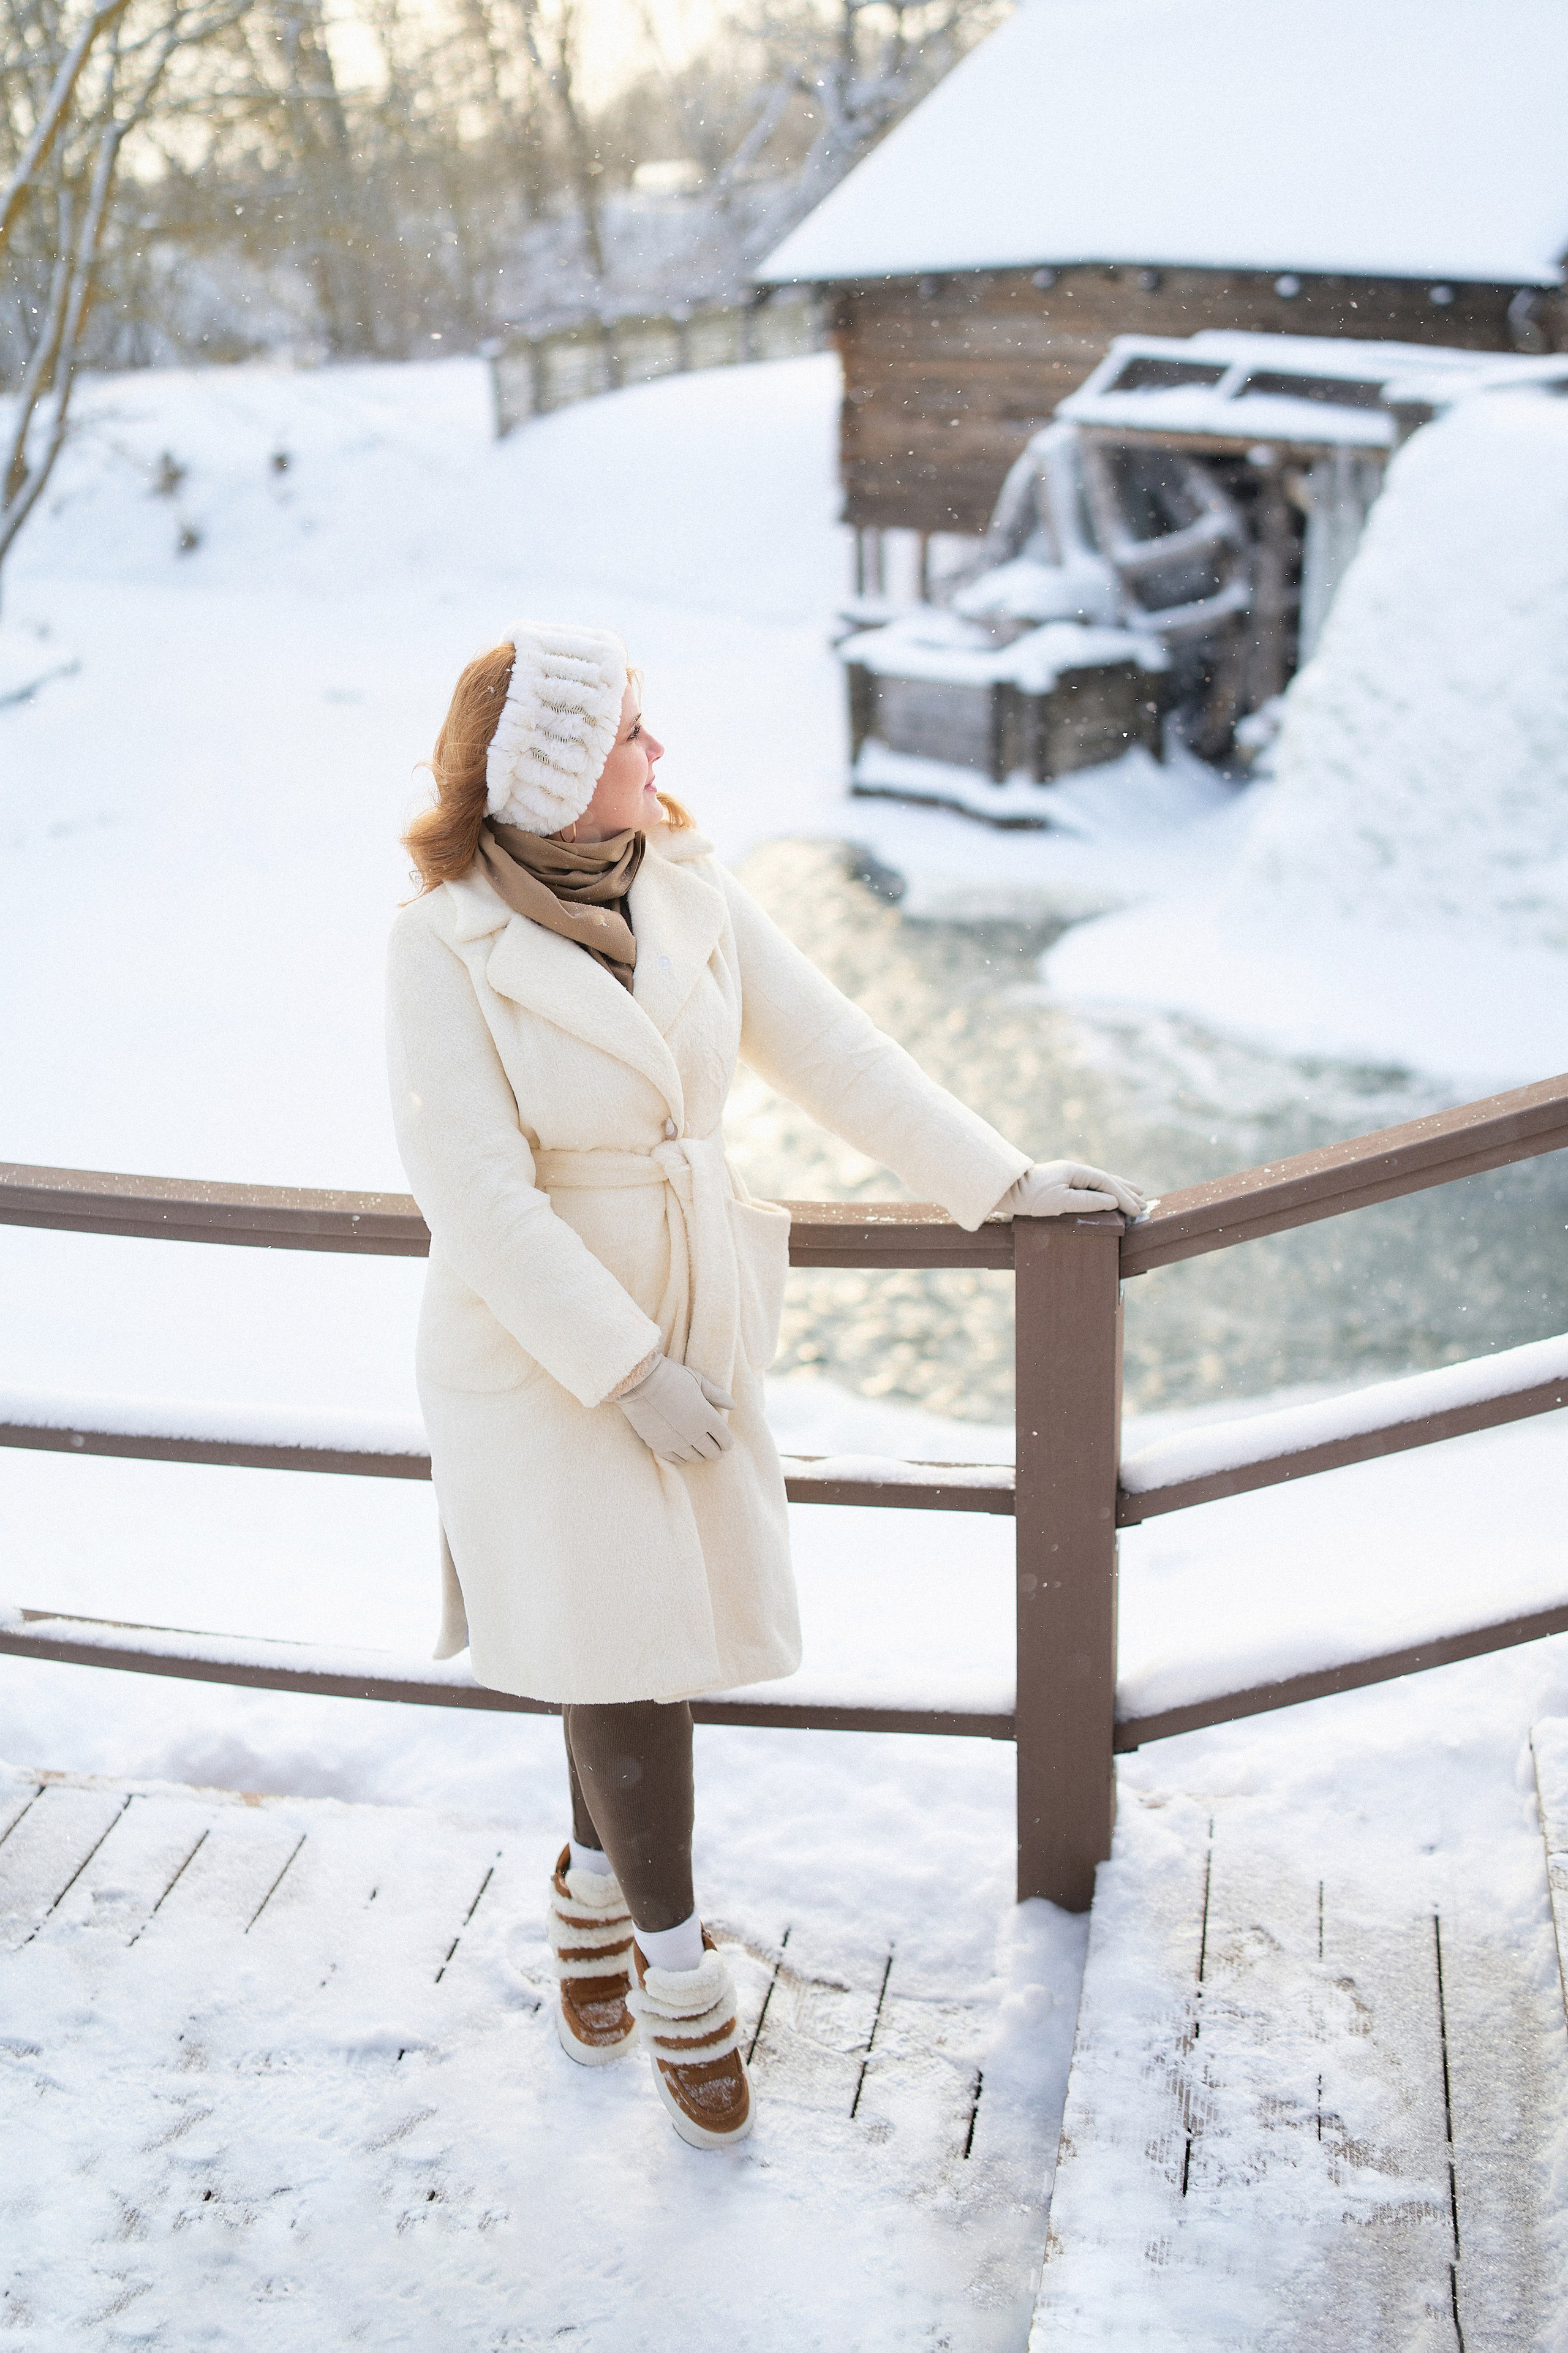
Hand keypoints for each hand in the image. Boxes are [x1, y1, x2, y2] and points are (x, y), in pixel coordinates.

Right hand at [614, 1353, 735, 1464]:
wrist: (640, 1382)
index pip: (724, 1439)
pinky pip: (675, 1459)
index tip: (726, 1443)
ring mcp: (675, 1441)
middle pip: (711, 1452)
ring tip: (700, 1452)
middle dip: (716, 1452)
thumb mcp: (698, 1380)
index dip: (727, 1443)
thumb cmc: (671, 1376)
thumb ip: (717, 1395)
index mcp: (706, 1417)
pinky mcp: (658, 1445)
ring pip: (694, 1458)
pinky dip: (682, 1458)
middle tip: (716, 1450)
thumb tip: (733, 1406)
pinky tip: (683, 1454)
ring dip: (700, 1456)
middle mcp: (693, 1433)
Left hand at [995, 1160, 1145, 1219]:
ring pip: (1101, 1182)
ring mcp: (1069, 1176)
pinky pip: (1091, 1186)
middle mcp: (1075, 1170)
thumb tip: (1112, 1200)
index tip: (1137, 1210)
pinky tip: (1109, 1194)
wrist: (1007, 1190)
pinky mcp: (1063, 1183)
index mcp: (1076, 1171)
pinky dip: (1105, 1190)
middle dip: (1127, 1193)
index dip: (1124, 1197)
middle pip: (1107, 1180)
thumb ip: (1088, 1201)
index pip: (1107, 1183)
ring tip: (1137, 1193)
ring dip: (1119, 1189)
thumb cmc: (1031, 1197)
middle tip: (1144, 1205)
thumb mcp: (1061, 1201)